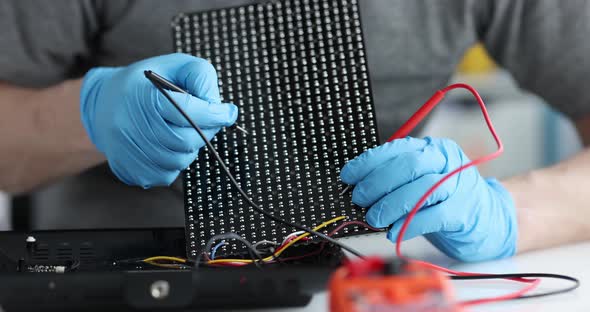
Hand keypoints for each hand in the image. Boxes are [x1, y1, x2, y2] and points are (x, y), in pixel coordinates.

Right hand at [80, 53, 236, 187]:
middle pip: (186, 141)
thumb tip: (217, 105)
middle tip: (207, 123)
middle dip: (205, 133)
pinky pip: (167, 175)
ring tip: (184, 131)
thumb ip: (200, 76)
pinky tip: (168, 145)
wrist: (102, 107)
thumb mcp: (173, 65)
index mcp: (141, 96)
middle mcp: (129, 125)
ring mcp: (127, 151)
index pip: (188, 111)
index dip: (215, 114)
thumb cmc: (145, 84)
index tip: (228, 113)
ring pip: (179, 161)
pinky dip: (175, 163)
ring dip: (190, 149)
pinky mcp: (129, 171)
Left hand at [340, 137, 516, 261]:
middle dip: (377, 183)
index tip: (348, 176)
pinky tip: (394, 232)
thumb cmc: (446, 199)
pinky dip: (409, 225)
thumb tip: (357, 188)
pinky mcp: (464, 211)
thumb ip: (395, 179)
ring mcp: (458, 185)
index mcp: (432, 148)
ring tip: (374, 218)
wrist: (487, 219)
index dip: (368, 162)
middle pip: (408, 165)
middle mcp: (447, 161)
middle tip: (360, 199)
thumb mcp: (421, 180)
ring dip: (391, 205)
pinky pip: (433, 216)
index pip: (396, 149)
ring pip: (421, 189)